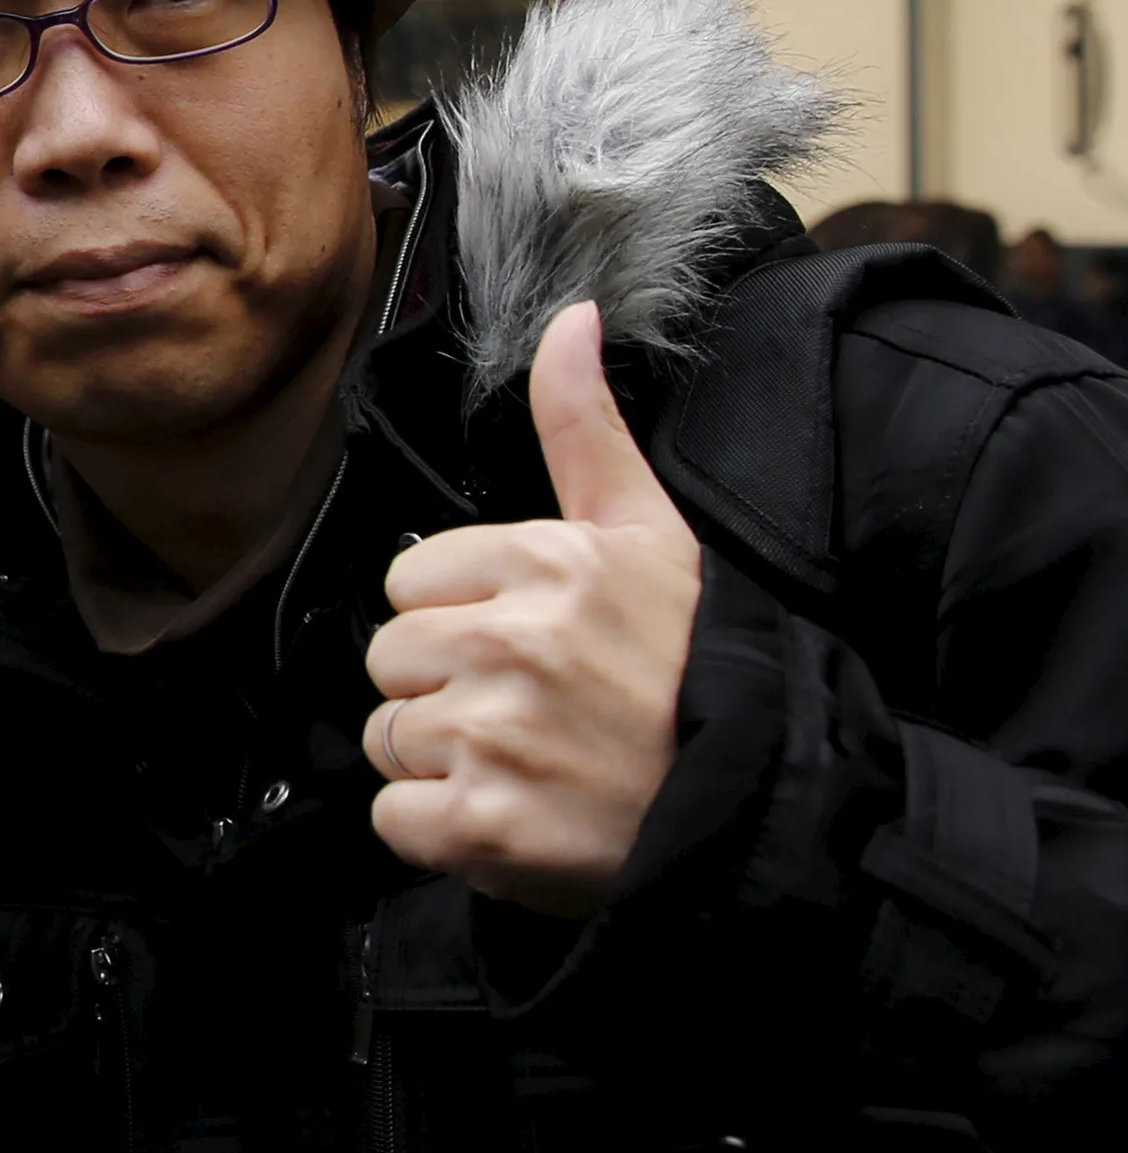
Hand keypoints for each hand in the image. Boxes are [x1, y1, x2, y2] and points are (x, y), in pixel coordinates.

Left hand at [363, 300, 704, 918]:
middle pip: (389, 660)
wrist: (762, 812)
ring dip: (444, 766)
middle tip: (533, 717)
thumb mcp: (651, 532)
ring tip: (533, 770)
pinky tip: (513, 822)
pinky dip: (441, 837)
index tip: (528, 650)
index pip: (408, 584)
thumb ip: (584, 423)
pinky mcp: (485, 827)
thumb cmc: (699, 670)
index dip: (458, 622)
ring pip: (389, 740)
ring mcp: (496, 736)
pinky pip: (396, 821)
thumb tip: (570, 315)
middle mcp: (511, 641)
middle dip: (443, 692)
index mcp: (541, 561)